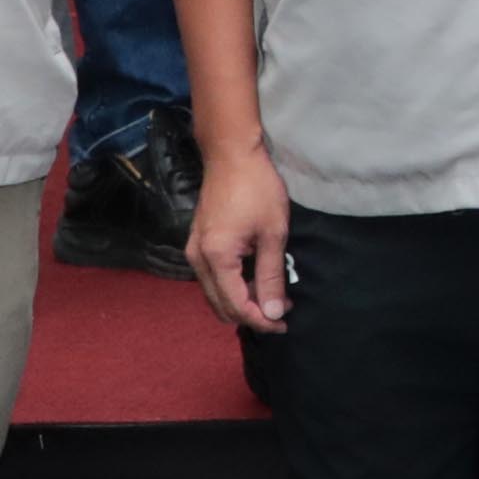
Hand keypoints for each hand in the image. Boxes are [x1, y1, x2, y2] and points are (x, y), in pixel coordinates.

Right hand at [192, 142, 294, 331]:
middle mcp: (197, 259)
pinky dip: (231, 287)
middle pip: (220, 305)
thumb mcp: (273, 233)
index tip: (285, 323)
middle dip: (251, 315)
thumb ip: (271, 275)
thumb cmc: (257, 188)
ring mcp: (193, 251)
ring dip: (240, 302)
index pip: (236, 305)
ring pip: (214, 294)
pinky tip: (254, 280)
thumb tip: (272, 312)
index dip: (261, 320)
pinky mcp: (196, 244)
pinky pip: (211, 279)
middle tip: (282, 311)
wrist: (231, 155)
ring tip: (272, 297)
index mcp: (216, 258)